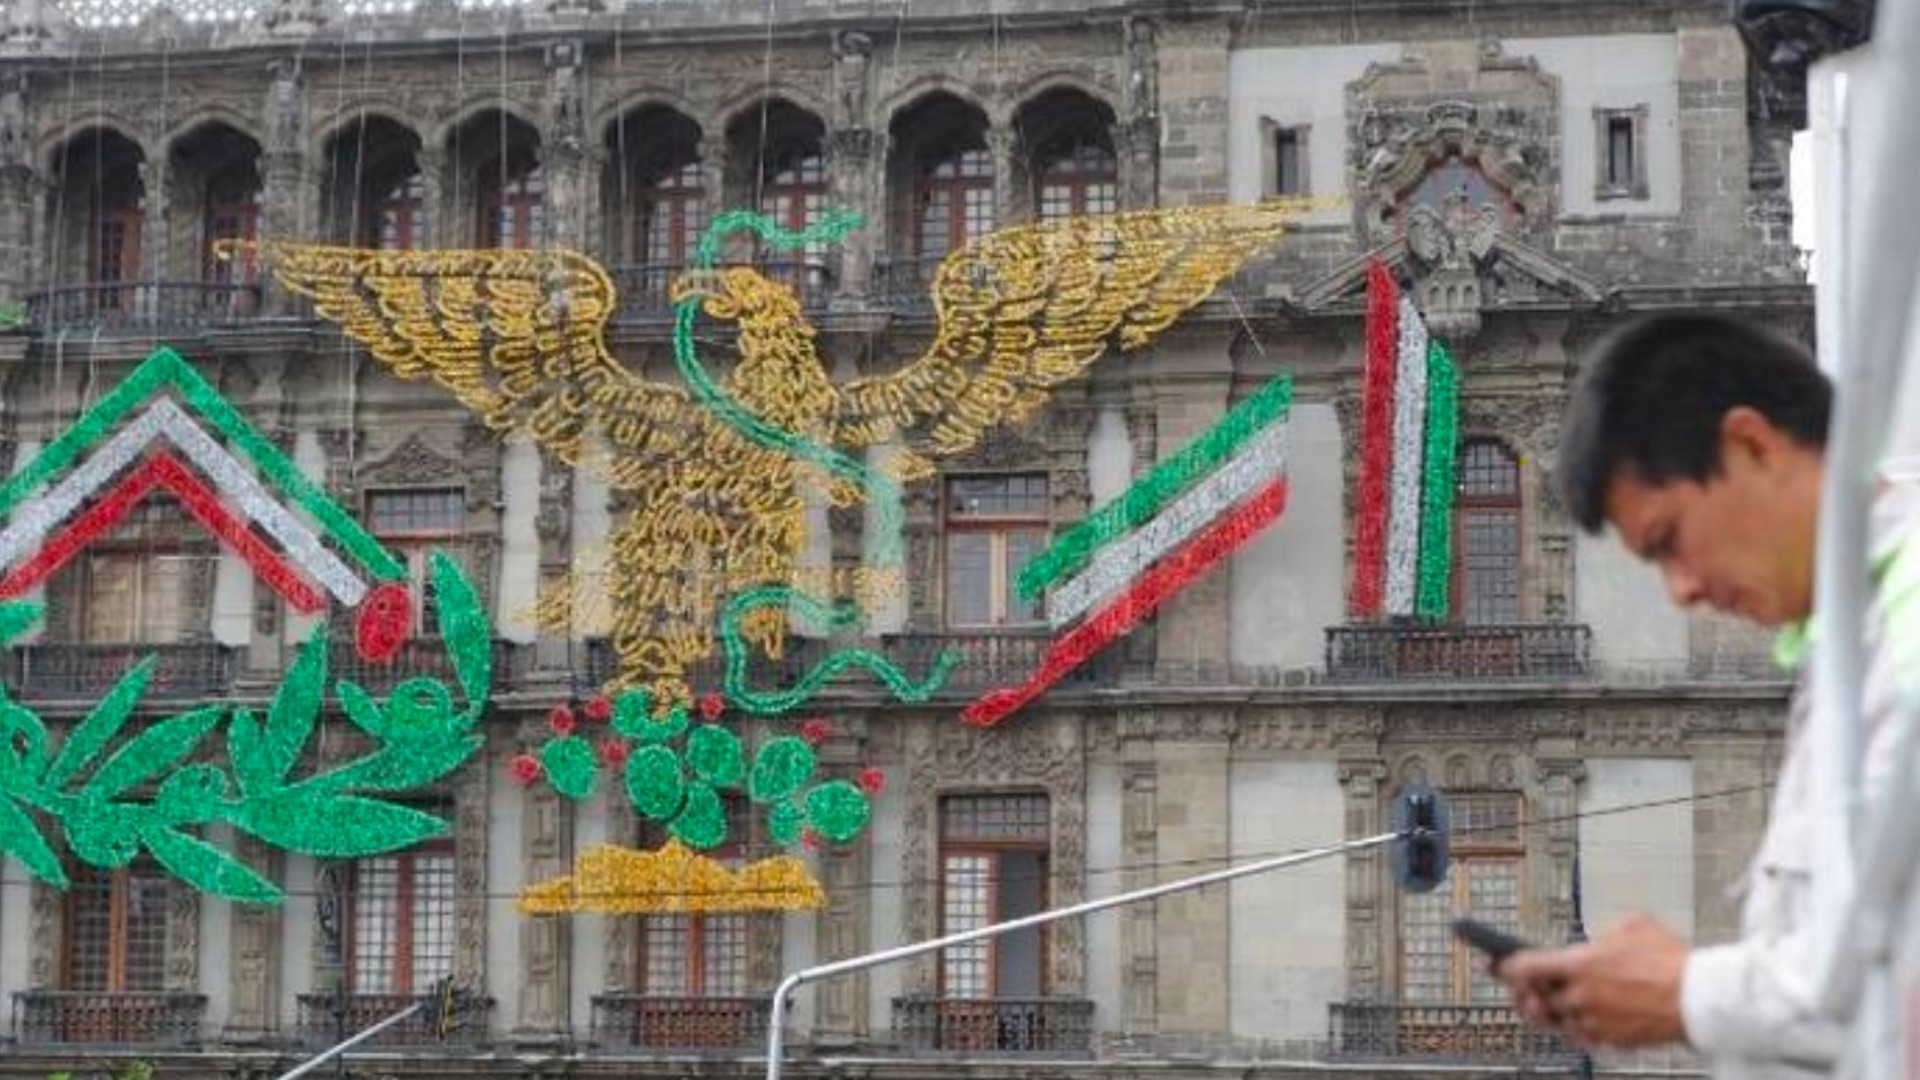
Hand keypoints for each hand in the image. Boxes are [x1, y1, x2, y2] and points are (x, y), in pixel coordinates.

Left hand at [1500, 914, 1690, 1048]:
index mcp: (1578, 965)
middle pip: (1534, 997)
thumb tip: (1600, 940)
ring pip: (1557, 1019)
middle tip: (1522, 985)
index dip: (1505, 966)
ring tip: (1549, 1000)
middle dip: (1525, 991)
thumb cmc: (1672, 962)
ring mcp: (1594, 1022)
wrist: (1701, 999)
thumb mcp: (1633, 926)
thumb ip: (1604, 933)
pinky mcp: (1611, 1041)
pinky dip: (1577, 1026)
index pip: (1523, 967)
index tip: (1496, 964)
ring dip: (1550, 1010)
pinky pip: (1582, 1035)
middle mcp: (1580, 996)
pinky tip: (1579, 1015)